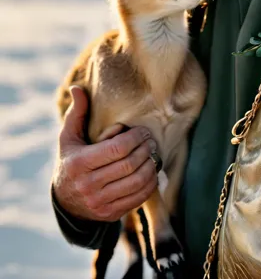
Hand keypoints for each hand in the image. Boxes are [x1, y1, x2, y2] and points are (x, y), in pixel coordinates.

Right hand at [52, 86, 158, 222]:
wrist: (65, 202)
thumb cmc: (71, 160)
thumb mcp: (69, 137)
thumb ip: (77, 113)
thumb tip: (77, 87)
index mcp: (79, 164)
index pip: (117, 149)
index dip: (135, 138)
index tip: (142, 131)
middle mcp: (88, 186)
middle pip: (129, 165)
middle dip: (145, 150)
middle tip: (152, 141)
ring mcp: (100, 203)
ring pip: (136, 182)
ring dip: (151, 166)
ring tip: (154, 154)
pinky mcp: (110, 214)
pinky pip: (138, 198)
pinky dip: (150, 184)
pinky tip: (152, 172)